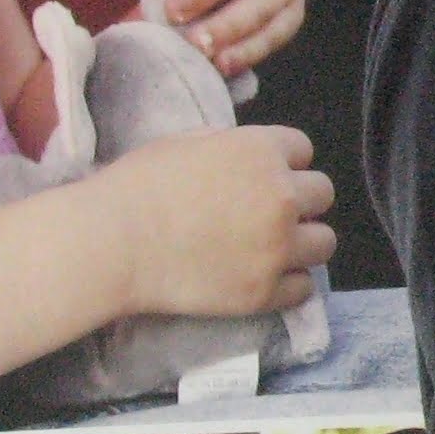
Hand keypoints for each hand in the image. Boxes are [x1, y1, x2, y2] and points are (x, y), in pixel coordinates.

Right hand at [102, 125, 335, 316]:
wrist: (110, 244)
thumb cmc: (137, 186)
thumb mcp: (187, 142)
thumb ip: (232, 146)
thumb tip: (253, 156)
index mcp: (262, 151)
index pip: (302, 150)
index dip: (281, 163)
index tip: (260, 178)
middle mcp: (282, 197)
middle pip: (322, 194)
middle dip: (297, 201)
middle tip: (266, 213)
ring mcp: (277, 247)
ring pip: (324, 242)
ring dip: (302, 242)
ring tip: (271, 247)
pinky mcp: (264, 291)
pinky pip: (303, 288)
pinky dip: (287, 283)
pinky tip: (262, 276)